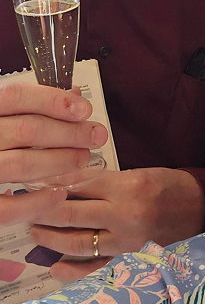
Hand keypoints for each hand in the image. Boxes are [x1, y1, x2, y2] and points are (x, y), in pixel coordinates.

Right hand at [0, 81, 107, 224]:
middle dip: (69, 133)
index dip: (53, 101)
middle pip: (26, 130)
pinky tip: (58, 194)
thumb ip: (31, 106)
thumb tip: (73, 96)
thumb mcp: (2, 115)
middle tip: (96, 136)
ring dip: (60, 161)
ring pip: (21, 164)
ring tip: (82, 159)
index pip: (16, 97)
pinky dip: (36, 201)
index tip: (84, 110)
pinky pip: (7, 207)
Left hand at [30, 167, 204, 282]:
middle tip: (29, 208)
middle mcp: (125, 215)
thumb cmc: (173, 187)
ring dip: (51, 238)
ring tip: (37, 231)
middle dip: (44, 211)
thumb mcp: (141, 174)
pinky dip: (72, 270)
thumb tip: (68, 186)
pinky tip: (56, 266)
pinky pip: (95, 269)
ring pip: (77, 243)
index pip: (79, 186)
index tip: (38, 184)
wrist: (204, 209)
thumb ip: (106, 182)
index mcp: (129, 187)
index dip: (54, 185)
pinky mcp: (131, 260)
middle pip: (70, 215)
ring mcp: (127, 242)